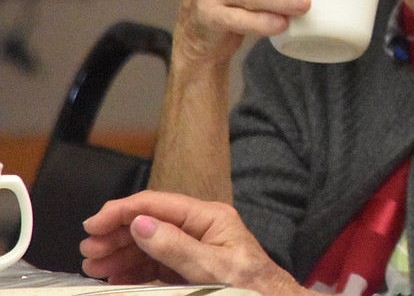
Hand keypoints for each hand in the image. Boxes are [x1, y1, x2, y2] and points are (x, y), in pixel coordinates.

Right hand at [81, 190, 304, 294]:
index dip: (122, 210)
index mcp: (209, 217)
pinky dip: (132, 270)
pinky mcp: (189, 267)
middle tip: (88, 253)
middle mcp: (199, 226)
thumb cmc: (249, 286)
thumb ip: (176, 246)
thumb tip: (140, 223)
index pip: (158, 204)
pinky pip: (154, 264)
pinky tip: (115, 278)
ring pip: (148, 244)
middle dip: (116, 234)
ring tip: (94, 268)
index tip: (93, 225)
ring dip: (120, 254)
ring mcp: (193, 246)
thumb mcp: (212, 267)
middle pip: (149, 222)